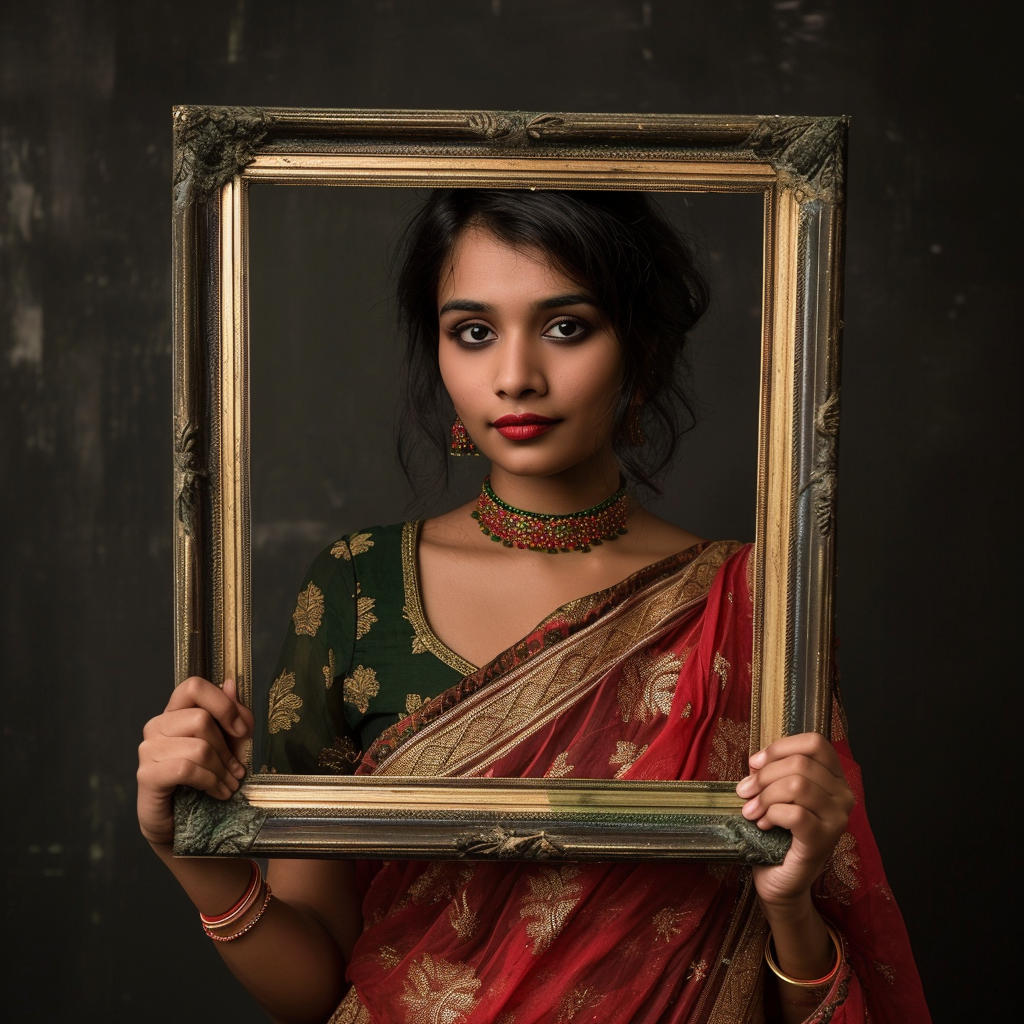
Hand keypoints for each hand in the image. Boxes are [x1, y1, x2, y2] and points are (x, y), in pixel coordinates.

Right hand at [136, 677, 253, 845]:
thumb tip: (230, 684)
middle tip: (237, 770)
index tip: (241, 730)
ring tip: (230, 785)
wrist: (182, 824)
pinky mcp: (146, 775)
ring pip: (198, 747)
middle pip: (201, 719)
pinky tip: (218, 793)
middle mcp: (157, 726)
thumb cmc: (204, 780)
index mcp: (175, 713)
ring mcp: (147, 750)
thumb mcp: (228, 746)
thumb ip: (232, 716)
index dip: (222, 703)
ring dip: (222, 770)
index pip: (193, 686)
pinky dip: (210, 782)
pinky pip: (186, 769)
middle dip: (227, 749)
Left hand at [735, 732, 853, 909]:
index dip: (780, 747)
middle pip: (801, 763)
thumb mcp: (775, 794)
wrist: (780, 879)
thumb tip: (756, 762)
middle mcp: (843, 796)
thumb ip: (772, 773)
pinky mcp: (824, 840)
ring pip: (798, 785)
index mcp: (833, 778)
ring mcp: (837, 819)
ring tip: (751, 811)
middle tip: (745, 793)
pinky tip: (763, 824)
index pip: (814, 743)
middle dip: (764, 776)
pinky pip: (795, 814)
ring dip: (765, 796)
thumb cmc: (776, 833)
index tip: (755, 764)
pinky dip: (771, 814)